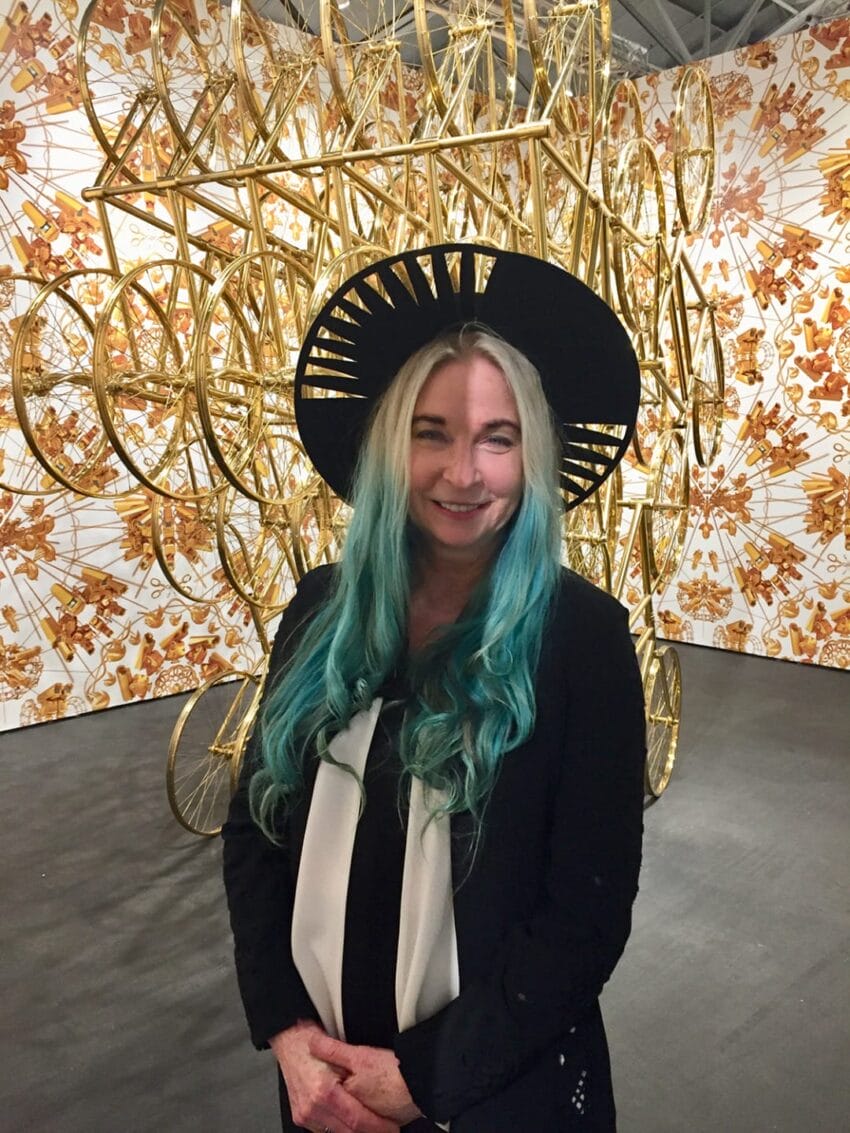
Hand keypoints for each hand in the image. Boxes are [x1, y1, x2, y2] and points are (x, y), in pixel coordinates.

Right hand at [271, 1020, 400, 1132]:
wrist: (290, 1042)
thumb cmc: (314, 1044)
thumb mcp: (342, 1056)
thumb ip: (358, 1078)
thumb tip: (380, 1096)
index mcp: (324, 1092)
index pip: (355, 1119)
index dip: (377, 1126)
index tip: (391, 1128)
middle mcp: (311, 1108)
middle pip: (347, 1132)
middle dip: (369, 1132)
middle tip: (386, 1129)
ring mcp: (304, 1115)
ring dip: (355, 1131)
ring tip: (372, 1126)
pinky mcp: (301, 1118)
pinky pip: (324, 1131)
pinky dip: (341, 1128)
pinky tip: (352, 1123)